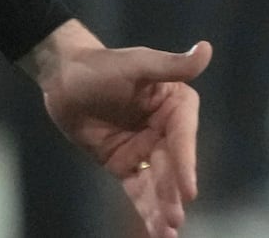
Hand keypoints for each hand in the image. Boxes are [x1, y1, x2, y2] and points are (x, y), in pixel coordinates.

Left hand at [27, 22, 211, 237]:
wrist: (63, 78)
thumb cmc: (101, 65)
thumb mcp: (135, 62)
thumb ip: (169, 65)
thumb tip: (205, 50)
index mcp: (176, 106)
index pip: (183, 138)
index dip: (185, 164)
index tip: (189, 190)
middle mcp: (166, 131)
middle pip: (172, 166)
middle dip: (173, 193)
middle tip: (176, 217)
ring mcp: (147, 150)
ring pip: (158, 183)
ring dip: (163, 208)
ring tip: (167, 232)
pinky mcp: (126, 164)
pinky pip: (139, 189)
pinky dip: (146, 210)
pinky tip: (156, 230)